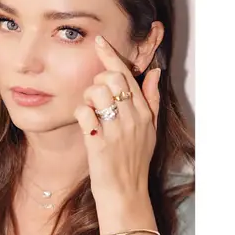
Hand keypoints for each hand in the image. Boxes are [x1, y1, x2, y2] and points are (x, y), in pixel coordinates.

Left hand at [73, 36, 161, 233]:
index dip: (111, 55)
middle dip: (96, 82)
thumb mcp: (150, 130)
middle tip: (95, 98)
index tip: (99, 41)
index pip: (127, 75)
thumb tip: (155, 72)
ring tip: (91, 113)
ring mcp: (116, 130)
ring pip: (96, 92)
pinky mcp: (99, 142)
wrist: (126, 193)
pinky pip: (84, 113)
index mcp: (144, 112)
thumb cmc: (134, 161)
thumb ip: (152, 100)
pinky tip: (85, 125)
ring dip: (87, 98)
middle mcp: (132, 117)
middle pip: (111, 78)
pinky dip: (80, 114)